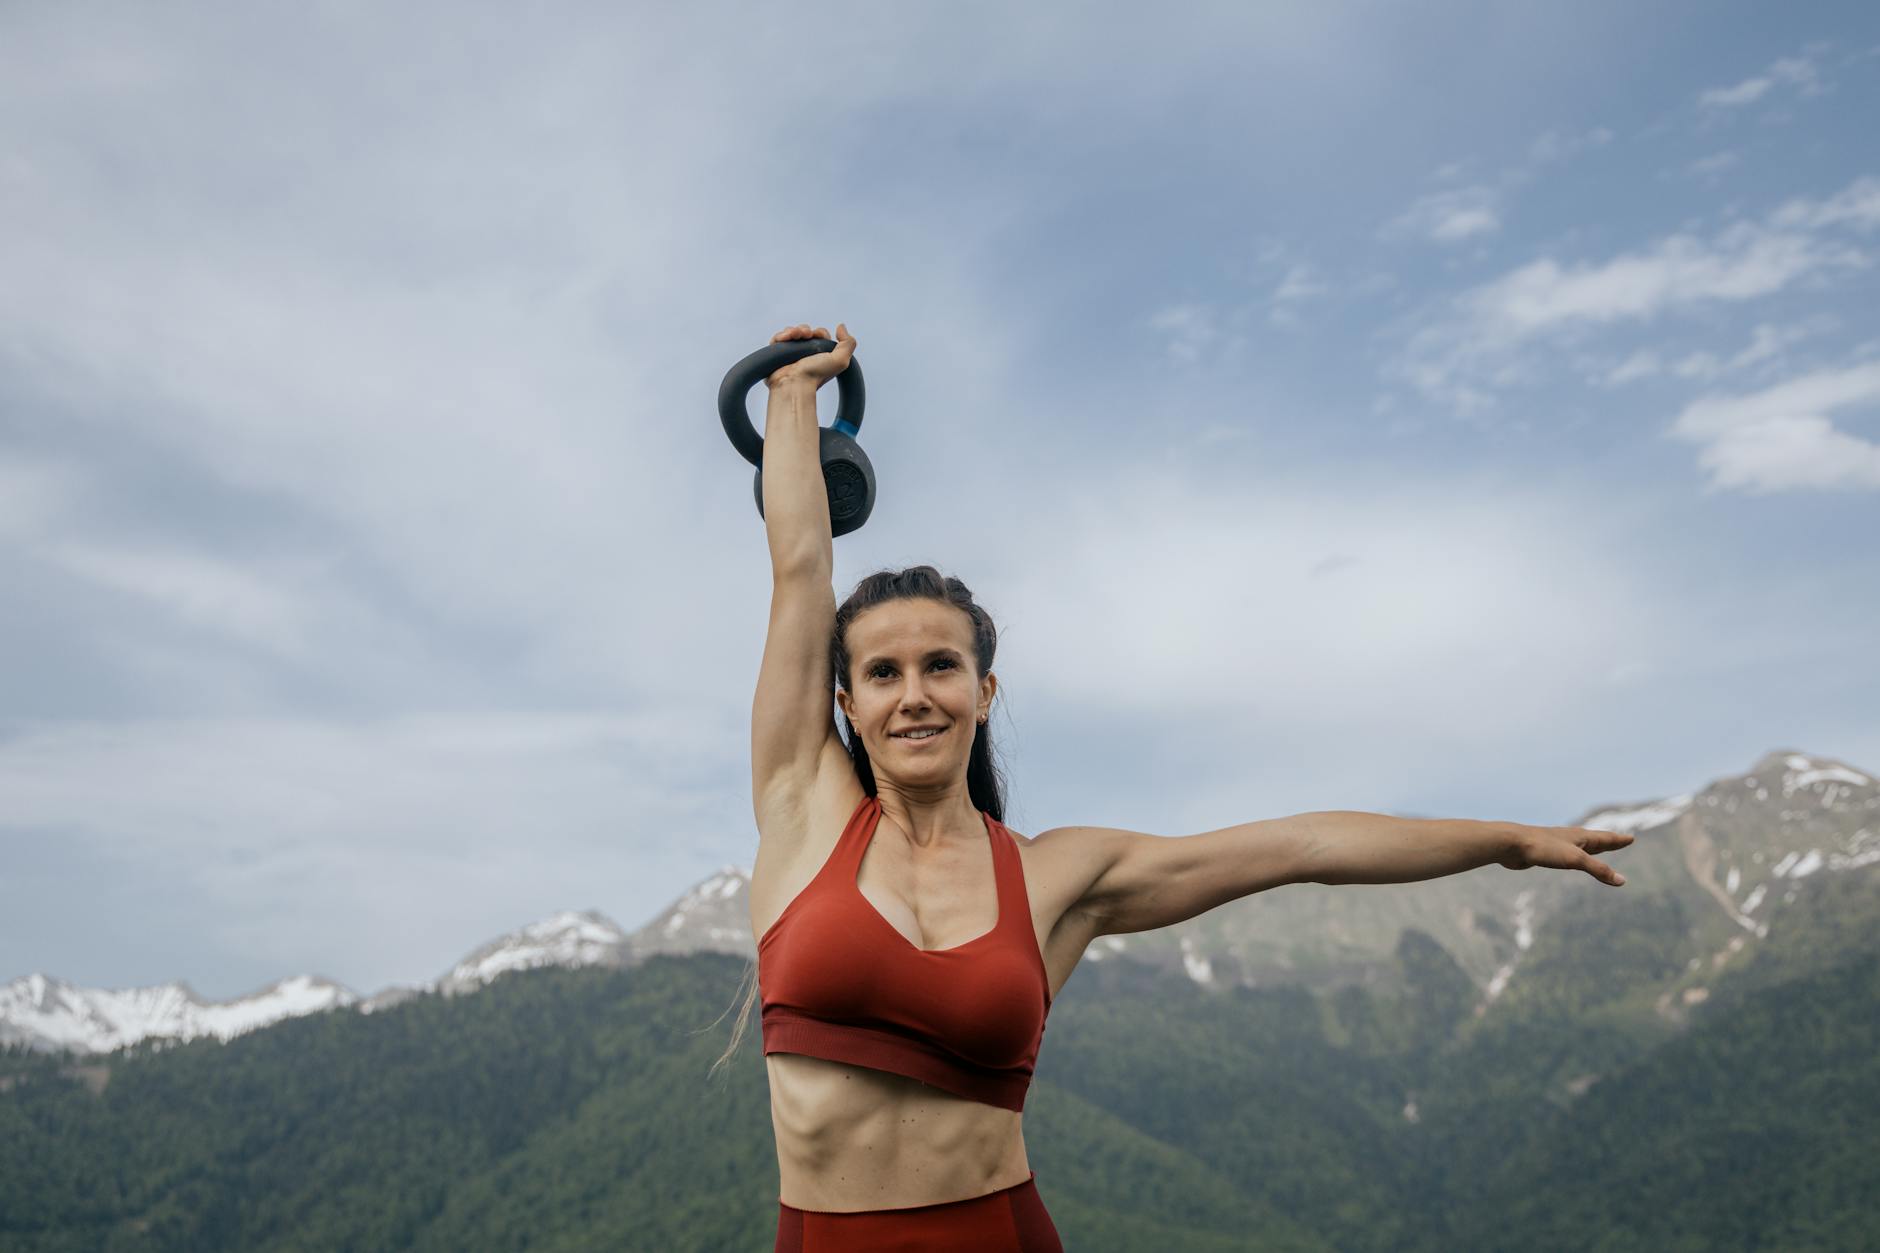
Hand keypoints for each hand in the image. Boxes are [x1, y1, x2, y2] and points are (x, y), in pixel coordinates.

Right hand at [765, 322, 855, 389]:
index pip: (820, 335)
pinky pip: (778, 338)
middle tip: (806, 335)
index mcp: (819, 355)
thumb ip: (848, 343)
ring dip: (794, 330)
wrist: (794, 383)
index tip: (818, 336)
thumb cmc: (816, 375)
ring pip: (791, 333)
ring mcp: (790, 354)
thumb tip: (841, 326)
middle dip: (805, 330)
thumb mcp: (841, 360)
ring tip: (794, 335)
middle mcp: (805, 354)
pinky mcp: (776, 354)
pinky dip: (781, 335)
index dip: (820, 333)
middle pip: (805, 332)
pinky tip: (785, 338)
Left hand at [1497, 824, 1633, 885]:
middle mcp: (1570, 839)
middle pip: (1595, 840)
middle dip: (1608, 842)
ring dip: (1591, 849)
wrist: (1511, 844)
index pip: (1606, 839)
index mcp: (1580, 837)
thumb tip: (1622, 881)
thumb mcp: (1576, 860)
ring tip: (1596, 849)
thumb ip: (1599, 870)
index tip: (1631, 838)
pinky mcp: (1545, 853)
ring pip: (1579, 847)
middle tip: (1620, 840)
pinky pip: (1565, 856)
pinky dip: (1573, 857)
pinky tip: (1567, 858)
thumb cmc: (1543, 848)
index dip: (1619, 840)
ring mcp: (1557, 845)